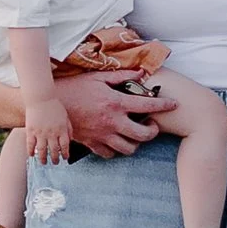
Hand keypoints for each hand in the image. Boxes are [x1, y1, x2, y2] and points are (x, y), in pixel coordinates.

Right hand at [24, 95, 72, 163]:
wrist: (41, 97)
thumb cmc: (54, 106)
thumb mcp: (65, 116)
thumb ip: (69, 129)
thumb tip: (70, 140)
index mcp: (61, 129)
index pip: (65, 146)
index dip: (65, 154)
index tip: (65, 158)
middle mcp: (52, 133)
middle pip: (54, 150)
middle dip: (55, 159)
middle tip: (55, 163)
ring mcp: (40, 132)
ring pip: (42, 150)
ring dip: (43, 159)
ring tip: (43, 162)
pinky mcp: (31, 130)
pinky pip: (30, 144)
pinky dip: (31, 151)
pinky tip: (31, 155)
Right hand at [60, 70, 178, 157]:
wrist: (51, 105)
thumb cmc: (75, 87)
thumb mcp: (98, 77)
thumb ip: (121, 76)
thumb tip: (141, 73)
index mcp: (116, 103)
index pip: (148, 106)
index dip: (164, 105)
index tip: (174, 104)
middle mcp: (112, 122)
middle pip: (143, 135)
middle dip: (153, 131)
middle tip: (152, 125)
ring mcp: (102, 135)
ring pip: (129, 148)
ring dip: (136, 142)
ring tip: (135, 134)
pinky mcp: (93, 144)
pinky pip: (110, 154)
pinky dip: (116, 149)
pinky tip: (117, 140)